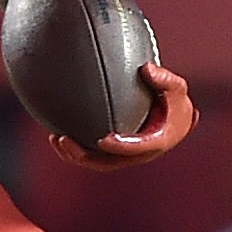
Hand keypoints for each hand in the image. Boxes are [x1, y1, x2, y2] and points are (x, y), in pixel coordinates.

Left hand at [49, 63, 198, 170]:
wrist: (176, 116)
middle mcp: (139, 153)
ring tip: (55, 139)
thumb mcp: (176, 87)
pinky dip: (77, 149)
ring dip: (74, 155)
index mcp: (156, 141)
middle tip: (63, 140)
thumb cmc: (174, 101)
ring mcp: (126, 155)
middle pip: (109, 163)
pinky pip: (94, 154)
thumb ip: (163, 79)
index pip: (137, 149)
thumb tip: (146, 68)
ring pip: (97, 162)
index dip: (120, 147)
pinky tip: (58, 135)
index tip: (102, 140)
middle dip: (84, 156)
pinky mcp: (116, 150)